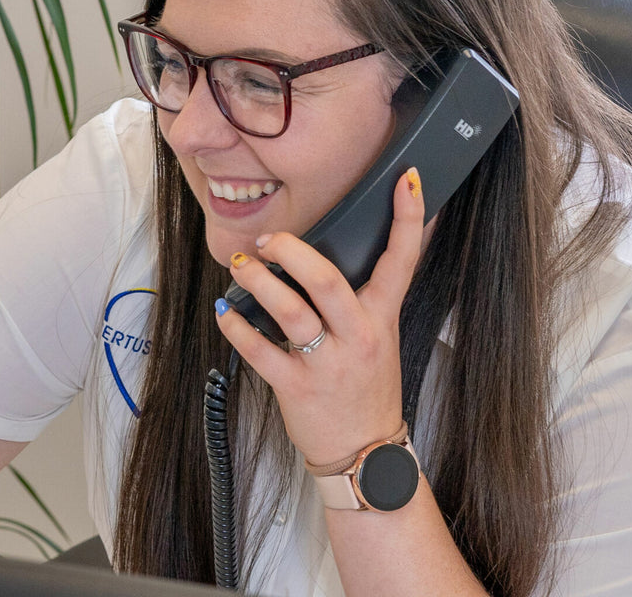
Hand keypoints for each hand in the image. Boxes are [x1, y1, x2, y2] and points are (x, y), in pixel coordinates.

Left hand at [214, 168, 425, 465]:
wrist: (364, 453)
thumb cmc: (365, 387)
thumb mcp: (378, 338)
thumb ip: (360, 298)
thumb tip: (329, 250)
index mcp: (381, 318)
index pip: (402, 260)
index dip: (407, 217)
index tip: (406, 179)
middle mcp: (358, 337)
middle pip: (328, 280)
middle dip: (292, 251)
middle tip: (267, 238)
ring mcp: (327, 363)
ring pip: (290, 312)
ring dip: (258, 282)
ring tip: (240, 265)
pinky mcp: (297, 388)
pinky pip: (259, 350)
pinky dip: (236, 327)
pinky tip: (224, 311)